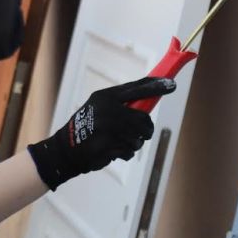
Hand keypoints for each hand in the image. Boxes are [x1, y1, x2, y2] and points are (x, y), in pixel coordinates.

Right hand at [27, 77, 177, 189]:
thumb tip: (151, 97)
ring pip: (138, 138)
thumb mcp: (99, 105)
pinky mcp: (108, 145)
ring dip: (134, 143)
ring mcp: (108, 128)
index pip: (137, 88)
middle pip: (143, 119)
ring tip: (121, 142)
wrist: (66, 148)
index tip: (171, 85)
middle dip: (146, 129)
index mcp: (107, 96)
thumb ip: (121, 102)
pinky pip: (129, 150)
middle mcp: (109, 109)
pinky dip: (125, 153)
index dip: (156, 86)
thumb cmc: (88, 126)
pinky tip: (113, 150)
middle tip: (144, 133)